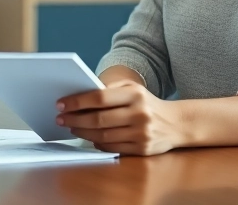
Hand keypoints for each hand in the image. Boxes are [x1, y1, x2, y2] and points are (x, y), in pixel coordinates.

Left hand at [55, 79, 184, 155]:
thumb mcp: (133, 89)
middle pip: (98, 119)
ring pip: (103, 135)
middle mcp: (139, 114)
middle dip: (75, 119)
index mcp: (135, 95)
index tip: (61, 104)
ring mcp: (141, 134)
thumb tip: (80, 96)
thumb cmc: (147, 103)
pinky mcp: (141, 149)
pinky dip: (97, 143)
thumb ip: (109, 89)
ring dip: (83, 133)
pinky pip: (112, 147)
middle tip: (61, 118)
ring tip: (72, 128)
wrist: (176, 123)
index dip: (77, 101)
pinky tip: (89, 138)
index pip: (99, 97)